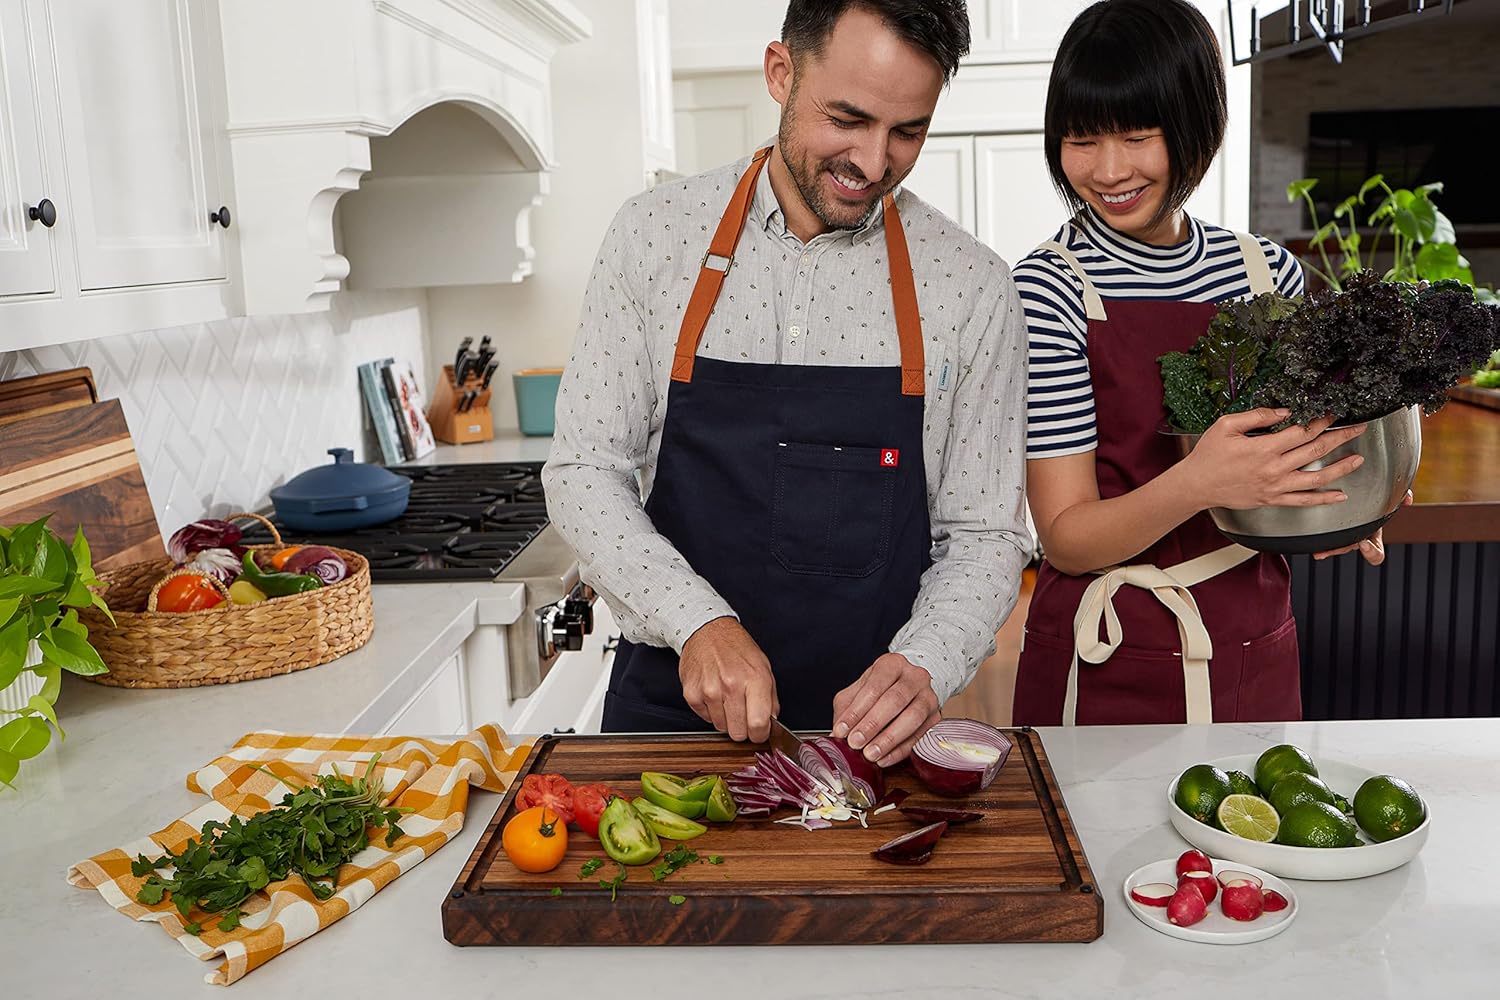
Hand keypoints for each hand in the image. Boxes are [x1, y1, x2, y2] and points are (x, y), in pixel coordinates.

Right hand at [678, 617, 777, 742]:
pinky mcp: (692, 694)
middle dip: (742, 728)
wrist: (707, 631)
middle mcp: (731, 685)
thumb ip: (770, 698)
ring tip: (726, 697)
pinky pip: (705, 718)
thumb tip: (771, 723)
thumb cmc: (736, 648)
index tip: (759, 732)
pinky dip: (710, 711)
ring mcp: (709, 690)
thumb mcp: (763, 666)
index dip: (760, 734)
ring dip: (725, 718)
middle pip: (738, 732)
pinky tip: (714, 693)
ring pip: (721, 727)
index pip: (759, 724)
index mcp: (755, 678)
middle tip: (743, 714)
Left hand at [830, 653, 940, 766]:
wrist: (910, 686)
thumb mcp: (859, 691)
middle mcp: (915, 676)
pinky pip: (920, 736)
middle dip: (872, 724)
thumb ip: (847, 708)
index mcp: (892, 664)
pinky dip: (900, 750)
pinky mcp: (936, 717)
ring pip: (912, 717)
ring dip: (888, 739)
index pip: (874, 686)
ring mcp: (929, 696)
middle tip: (856, 742)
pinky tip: (884, 759)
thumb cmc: (880, 688)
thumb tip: (838, 733)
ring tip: (870, 754)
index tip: (843, 730)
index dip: (857, 710)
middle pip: (895, 700)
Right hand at [1183, 408, 1367, 511]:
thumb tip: (1285, 412)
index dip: (1321, 421)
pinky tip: (1340, 495)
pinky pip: (1303, 501)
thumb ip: (1257, 416)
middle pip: (1315, 450)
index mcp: (1264, 448)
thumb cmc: (1208, 455)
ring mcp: (1275, 486)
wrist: (1196, 485)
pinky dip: (1324, 499)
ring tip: (1358, 459)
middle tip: (1357, 429)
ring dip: (1340, 468)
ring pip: (1316, 477)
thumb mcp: (1226, 426)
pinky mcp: (1272, 499)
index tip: (1333, 413)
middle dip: (1339, 437)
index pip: (1302, 431)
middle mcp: (1274, 468)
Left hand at [1313, 490, 1413, 564]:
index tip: (1364, 543)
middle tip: (1335, 546)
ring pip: (1335, 545)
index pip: (1376, 554)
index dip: (1371, 553)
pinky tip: (1310, 543)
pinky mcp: (1328, 525)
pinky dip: (1318, 541)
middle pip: (1350, 549)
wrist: (1358, 481)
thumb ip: (1401, 495)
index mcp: (1372, 533)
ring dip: (1328, 549)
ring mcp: (1342, 532)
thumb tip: (1407, 500)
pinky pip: (1323, 537)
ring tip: (1319, 552)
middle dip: (1344, 549)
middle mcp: (1357, 536)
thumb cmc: (1377, 491)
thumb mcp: (1390, 493)